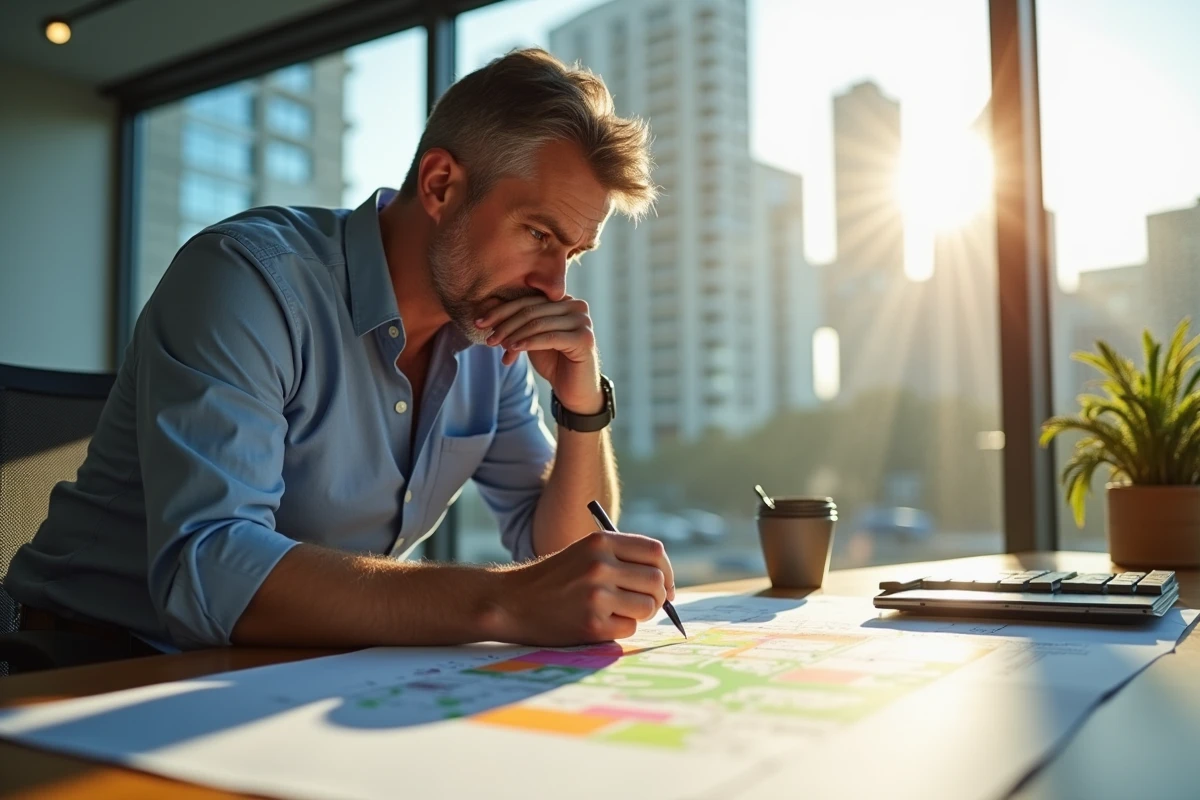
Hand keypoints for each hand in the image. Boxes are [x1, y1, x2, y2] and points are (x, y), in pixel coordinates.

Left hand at [475, 294, 602, 414]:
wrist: (573, 389)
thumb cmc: (552, 361)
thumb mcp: (528, 337)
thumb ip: (513, 319)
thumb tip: (487, 301)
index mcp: (564, 300)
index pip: (527, 300)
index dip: (501, 311)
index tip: (479, 322)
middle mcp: (576, 306)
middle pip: (532, 310)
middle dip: (506, 324)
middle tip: (488, 337)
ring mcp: (582, 321)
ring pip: (539, 323)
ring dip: (514, 334)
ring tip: (498, 344)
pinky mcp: (584, 338)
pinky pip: (550, 337)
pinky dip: (529, 342)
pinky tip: (512, 349)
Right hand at [492, 531, 675, 646]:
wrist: (512, 601)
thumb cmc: (553, 579)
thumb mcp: (584, 553)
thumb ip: (620, 559)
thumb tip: (665, 584)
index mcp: (600, 541)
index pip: (654, 552)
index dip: (666, 570)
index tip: (665, 585)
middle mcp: (600, 565)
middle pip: (656, 581)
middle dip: (659, 596)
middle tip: (646, 605)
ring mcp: (596, 595)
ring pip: (647, 606)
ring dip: (642, 614)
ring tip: (621, 613)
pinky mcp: (592, 624)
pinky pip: (629, 628)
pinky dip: (622, 628)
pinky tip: (602, 624)